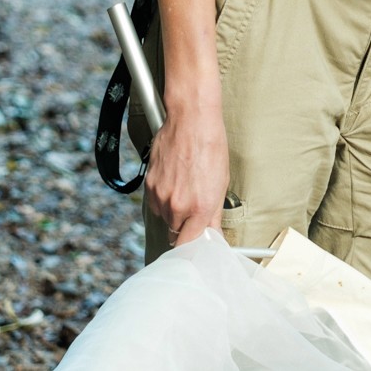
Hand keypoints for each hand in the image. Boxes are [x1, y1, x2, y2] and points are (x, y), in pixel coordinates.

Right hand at [144, 103, 228, 246]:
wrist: (191, 120)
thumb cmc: (211, 147)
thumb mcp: (221, 183)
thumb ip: (213, 215)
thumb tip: (212, 237)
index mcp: (200, 207)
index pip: (189, 247)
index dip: (192, 250)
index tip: (197, 249)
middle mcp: (178, 205)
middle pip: (177, 233)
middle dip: (186, 227)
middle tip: (195, 209)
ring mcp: (161, 196)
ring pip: (166, 217)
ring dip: (174, 211)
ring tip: (186, 188)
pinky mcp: (149, 185)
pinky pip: (155, 203)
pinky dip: (163, 198)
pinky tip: (174, 181)